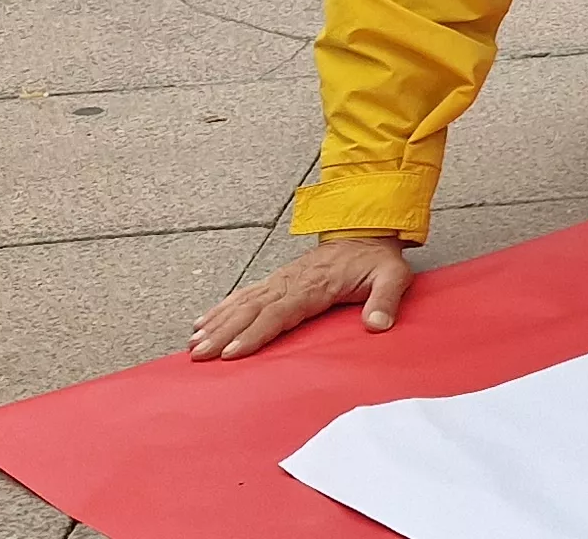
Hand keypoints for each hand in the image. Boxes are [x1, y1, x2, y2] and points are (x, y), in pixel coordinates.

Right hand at [189, 233, 412, 360]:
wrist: (367, 232)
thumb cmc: (377, 260)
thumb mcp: (393, 276)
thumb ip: (386, 299)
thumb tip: (377, 324)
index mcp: (314, 285)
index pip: (278, 312)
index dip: (254, 334)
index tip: (232, 352)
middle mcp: (290, 282)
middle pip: (251, 309)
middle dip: (223, 333)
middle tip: (199, 355)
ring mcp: (281, 280)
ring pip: (243, 302)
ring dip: (217, 323)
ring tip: (193, 344)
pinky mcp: (278, 281)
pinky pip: (245, 295)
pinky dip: (222, 309)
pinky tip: (203, 322)